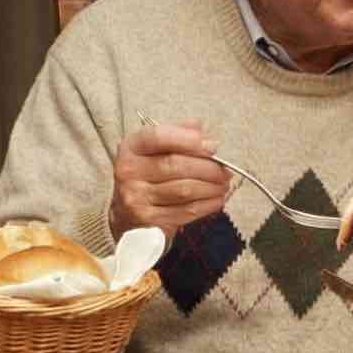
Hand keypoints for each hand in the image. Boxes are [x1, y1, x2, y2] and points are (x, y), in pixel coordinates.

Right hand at [110, 120, 231, 234]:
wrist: (127, 213)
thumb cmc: (147, 175)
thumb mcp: (155, 149)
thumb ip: (178, 134)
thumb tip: (204, 133)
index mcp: (132, 147)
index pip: (158, 137)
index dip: (188, 140)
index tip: (212, 146)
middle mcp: (129, 171)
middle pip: (175, 165)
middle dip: (208, 168)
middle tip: (225, 171)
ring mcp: (136, 197)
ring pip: (184, 190)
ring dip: (211, 187)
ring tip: (223, 184)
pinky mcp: (149, 220)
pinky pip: (185, 211)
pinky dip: (207, 205)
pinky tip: (216, 199)